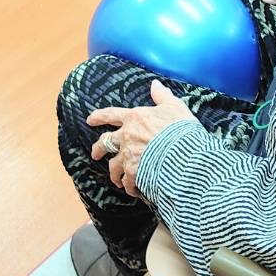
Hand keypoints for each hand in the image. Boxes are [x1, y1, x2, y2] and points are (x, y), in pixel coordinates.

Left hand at [87, 80, 196, 196]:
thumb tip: (155, 84)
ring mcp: (128, 155)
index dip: (99, 116)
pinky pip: (127, 181)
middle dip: (98, 149)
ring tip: (118, 180)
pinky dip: (130, 187)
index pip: (112, 115)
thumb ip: (162, 96)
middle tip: (95, 154)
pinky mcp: (133, 172)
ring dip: (114, 174)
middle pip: (105, 142)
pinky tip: (133, 191)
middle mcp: (127, 136)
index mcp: (135, 117)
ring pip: (113, 166)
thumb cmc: (181, 128)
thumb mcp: (174, 106)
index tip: (90, 119)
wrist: (185, 152)